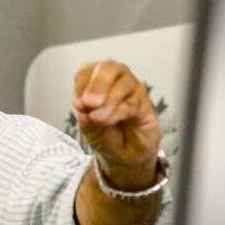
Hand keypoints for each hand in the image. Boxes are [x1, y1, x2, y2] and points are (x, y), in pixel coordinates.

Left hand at [72, 60, 161, 190]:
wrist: (123, 157)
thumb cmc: (106, 135)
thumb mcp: (88, 127)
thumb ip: (85, 114)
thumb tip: (85, 105)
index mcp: (95, 79)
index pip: (86, 72)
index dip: (81, 86)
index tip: (78, 104)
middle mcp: (116, 79)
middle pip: (108, 68)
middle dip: (97, 85)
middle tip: (89, 103)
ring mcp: (133, 90)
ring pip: (123, 83)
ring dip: (108, 100)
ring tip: (97, 118)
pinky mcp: (146, 105)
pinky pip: (133, 102)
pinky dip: (118, 111)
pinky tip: (108, 121)